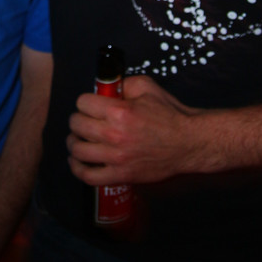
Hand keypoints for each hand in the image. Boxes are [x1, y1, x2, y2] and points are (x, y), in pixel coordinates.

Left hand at [67, 74, 210, 184]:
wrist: (188, 143)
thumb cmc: (170, 114)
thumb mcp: (148, 87)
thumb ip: (123, 84)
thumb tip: (107, 88)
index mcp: (119, 111)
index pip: (83, 103)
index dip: (85, 101)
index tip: (90, 104)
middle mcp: (114, 135)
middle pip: (77, 125)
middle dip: (78, 119)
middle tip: (84, 120)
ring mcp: (116, 158)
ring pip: (78, 150)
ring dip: (74, 142)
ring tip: (78, 140)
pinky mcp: (121, 175)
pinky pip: (88, 176)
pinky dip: (78, 169)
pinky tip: (78, 161)